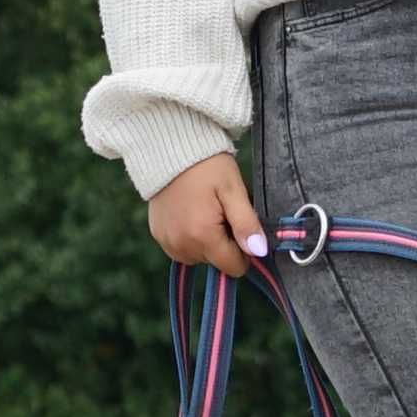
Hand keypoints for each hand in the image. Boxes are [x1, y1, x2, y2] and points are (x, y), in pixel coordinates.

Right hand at [148, 150, 268, 273]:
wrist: (170, 149)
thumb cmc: (207, 166)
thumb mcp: (233, 190)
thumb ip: (246, 224)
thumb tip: (259, 251)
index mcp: (202, 235)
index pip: (233, 267)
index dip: (244, 250)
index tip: (241, 226)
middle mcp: (181, 245)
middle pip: (216, 262)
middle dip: (224, 242)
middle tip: (222, 211)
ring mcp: (166, 241)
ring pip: (198, 257)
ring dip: (206, 242)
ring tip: (206, 211)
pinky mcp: (157, 235)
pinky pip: (181, 249)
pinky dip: (190, 238)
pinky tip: (191, 213)